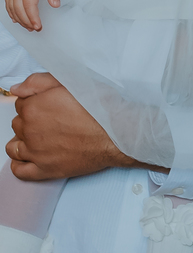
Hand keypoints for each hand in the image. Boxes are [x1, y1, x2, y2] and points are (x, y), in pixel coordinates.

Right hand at [6, 0, 58, 31]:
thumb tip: (55, 5)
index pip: (29, 7)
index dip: (33, 19)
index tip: (38, 27)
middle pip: (19, 10)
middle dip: (27, 22)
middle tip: (35, 29)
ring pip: (12, 8)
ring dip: (19, 19)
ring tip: (28, 27)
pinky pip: (7, 2)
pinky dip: (11, 12)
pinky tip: (15, 18)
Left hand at [6, 74, 151, 180]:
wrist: (118, 133)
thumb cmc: (100, 108)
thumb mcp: (71, 82)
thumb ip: (38, 82)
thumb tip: (16, 89)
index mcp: (33, 107)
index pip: (20, 104)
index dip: (35, 104)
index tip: (49, 107)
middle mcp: (30, 130)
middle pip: (18, 124)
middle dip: (30, 121)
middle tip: (52, 121)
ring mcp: (35, 152)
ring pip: (14, 146)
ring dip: (23, 141)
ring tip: (41, 138)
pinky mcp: (45, 170)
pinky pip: (19, 170)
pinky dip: (19, 164)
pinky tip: (29, 158)